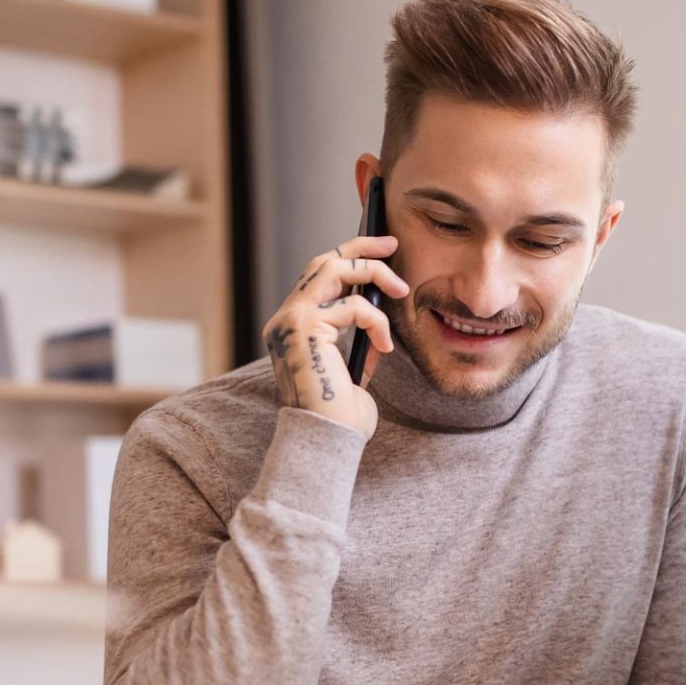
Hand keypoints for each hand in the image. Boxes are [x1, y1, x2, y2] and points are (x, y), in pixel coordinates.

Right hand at [262, 236, 407, 438]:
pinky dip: (377, 322)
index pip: (316, 279)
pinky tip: (384, 346)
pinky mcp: (304, 327)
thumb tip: (379, 310)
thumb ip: (358, 338)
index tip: (379, 249)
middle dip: (360, 247)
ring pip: (336, 270)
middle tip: (392, 243)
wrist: (329, 440)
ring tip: (401, 290)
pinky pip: (353, 307)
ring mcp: (290, 321)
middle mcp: (284, 320)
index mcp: (291, 330)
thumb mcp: (353, 368)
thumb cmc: (341, 416)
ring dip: (375, 275)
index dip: (347, 258)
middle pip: (322, 262)